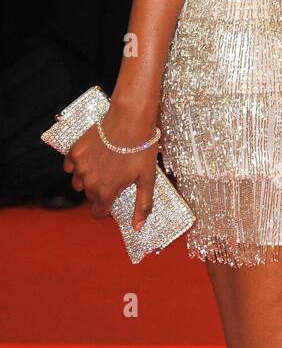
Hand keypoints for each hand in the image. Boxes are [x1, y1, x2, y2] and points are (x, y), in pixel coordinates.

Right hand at [63, 108, 158, 230]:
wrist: (130, 119)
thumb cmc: (141, 148)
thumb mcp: (147, 178)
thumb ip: (142, 205)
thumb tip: (137, 228)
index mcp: (106, 192)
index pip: (98, 213)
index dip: (107, 207)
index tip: (115, 196)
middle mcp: (89, 183)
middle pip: (91, 196)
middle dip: (100, 190)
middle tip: (114, 175)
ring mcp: (80, 167)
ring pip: (79, 182)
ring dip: (88, 178)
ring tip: (104, 165)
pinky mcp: (74, 152)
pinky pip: (70, 166)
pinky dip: (78, 164)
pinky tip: (92, 156)